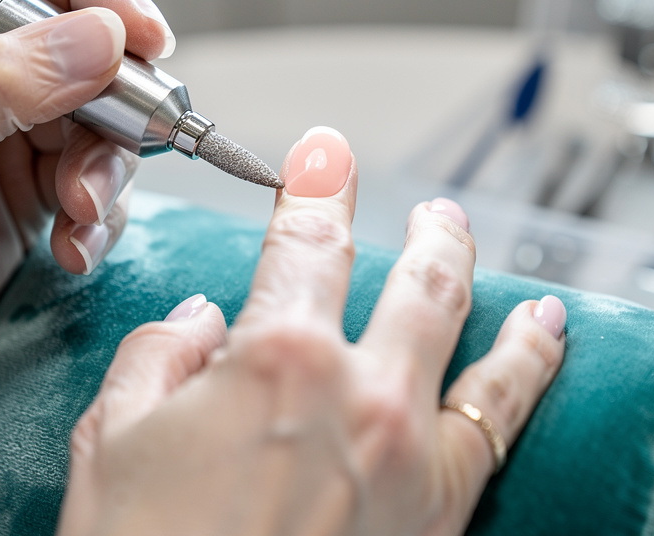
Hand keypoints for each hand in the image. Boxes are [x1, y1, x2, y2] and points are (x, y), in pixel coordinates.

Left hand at [0, 0, 172, 510]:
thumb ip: (6, 84)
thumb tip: (96, 38)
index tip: (141, 32)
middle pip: (81, 59)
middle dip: (111, 106)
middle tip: (125, 139)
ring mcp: (4, 148)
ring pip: (100, 131)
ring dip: (105, 175)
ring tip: (79, 212)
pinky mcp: (29, 205)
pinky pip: (97, 194)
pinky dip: (98, 221)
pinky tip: (71, 248)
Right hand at [57, 128, 567, 535]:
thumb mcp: (110, 443)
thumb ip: (157, 358)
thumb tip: (198, 323)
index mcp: (278, 359)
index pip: (309, 241)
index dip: (319, 184)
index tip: (327, 153)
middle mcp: (362, 394)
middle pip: (417, 280)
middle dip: (428, 231)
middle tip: (434, 211)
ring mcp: (413, 455)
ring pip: (472, 337)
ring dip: (481, 280)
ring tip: (486, 253)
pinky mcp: (440, 513)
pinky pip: (501, 424)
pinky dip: (529, 371)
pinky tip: (543, 344)